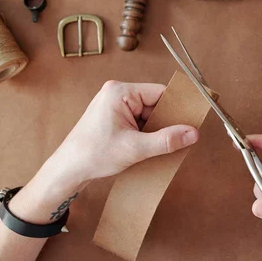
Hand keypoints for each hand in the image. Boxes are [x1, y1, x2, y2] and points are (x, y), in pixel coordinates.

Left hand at [49, 81, 199, 187]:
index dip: (177, 106)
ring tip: (158, 146)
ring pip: (147, 114)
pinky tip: (149, 147)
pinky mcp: (113, 116)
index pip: (159, 93)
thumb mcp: (135, 148)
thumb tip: (192, 133)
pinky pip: (138, 120)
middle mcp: (116, 93)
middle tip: (179, 138)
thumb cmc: (93, 155)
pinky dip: (146, 133)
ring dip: (155, 130)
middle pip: (154, 103)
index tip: (193, 117)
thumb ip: (166, 140)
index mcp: (120, 92)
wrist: (67, 170)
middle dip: (165, 122)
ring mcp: (114, 104)